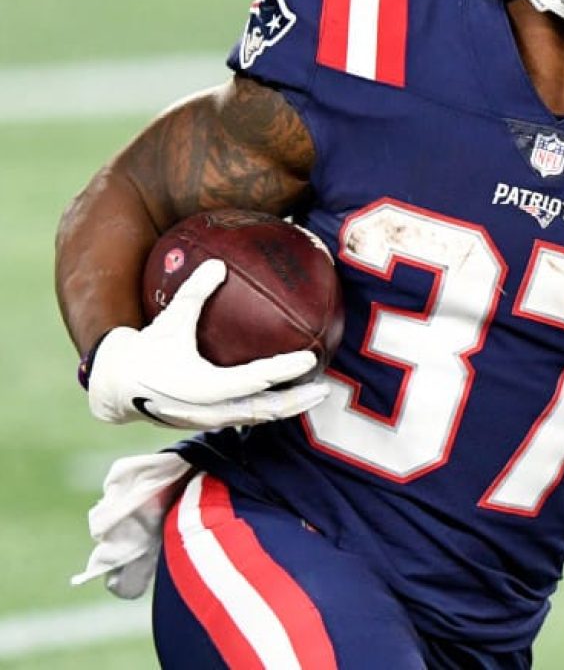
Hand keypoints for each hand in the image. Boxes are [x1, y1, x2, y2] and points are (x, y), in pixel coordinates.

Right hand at [88, 259, 329, 427]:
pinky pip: (247, 416)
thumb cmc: (145, 351)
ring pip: (258, 418)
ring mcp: (211, 420)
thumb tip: (219, 264)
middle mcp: (211, 410)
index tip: (309, 359)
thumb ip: (194, 292)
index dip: (283, 371)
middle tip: (325, 388)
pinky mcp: (209, 422)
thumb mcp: (169, 320)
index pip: (254, 381)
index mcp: (203, 387)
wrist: (115, 388)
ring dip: (288, 408)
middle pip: (265, 411)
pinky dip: (269, 408)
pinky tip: (287, 394)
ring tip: (315, 394)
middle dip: (297, 401)